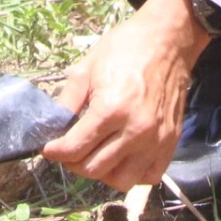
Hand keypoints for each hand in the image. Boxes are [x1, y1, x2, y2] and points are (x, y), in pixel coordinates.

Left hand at [42, 0, 213, 190]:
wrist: (168, 40)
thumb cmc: (127, 48)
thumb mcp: (87, 67)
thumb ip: (68, 100)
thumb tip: (53, 127)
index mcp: (111, 108)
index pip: (74, 148)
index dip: (55, 151)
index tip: (49, 148)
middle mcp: (135, 130)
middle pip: (93, 169)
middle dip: (73, 161)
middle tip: (70, 147)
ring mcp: (156, 140)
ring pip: (120, 180)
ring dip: (102, 172)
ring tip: (95, 154)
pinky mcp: (171, 143)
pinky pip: (148, 177)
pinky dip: (132, 174)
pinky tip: (122, 157)